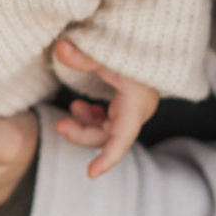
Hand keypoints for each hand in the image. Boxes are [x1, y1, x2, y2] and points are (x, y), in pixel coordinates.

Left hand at [52, 39, 159, 178]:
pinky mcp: (127, 105)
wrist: (155, 41)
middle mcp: (136, 111)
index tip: (91, 173)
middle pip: (107, 137)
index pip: (122, 138)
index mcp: (136, 104)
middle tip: (60, 125)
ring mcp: (132, 110)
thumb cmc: (135, 47)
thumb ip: (84, 55)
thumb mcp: (108, 52)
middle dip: (81, 134)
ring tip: (73, 108)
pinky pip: (108, 122)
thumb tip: (60, 48)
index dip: (107, 158)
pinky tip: (81, 108)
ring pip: (106, 131)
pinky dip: (92, 119)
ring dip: (85, 125)